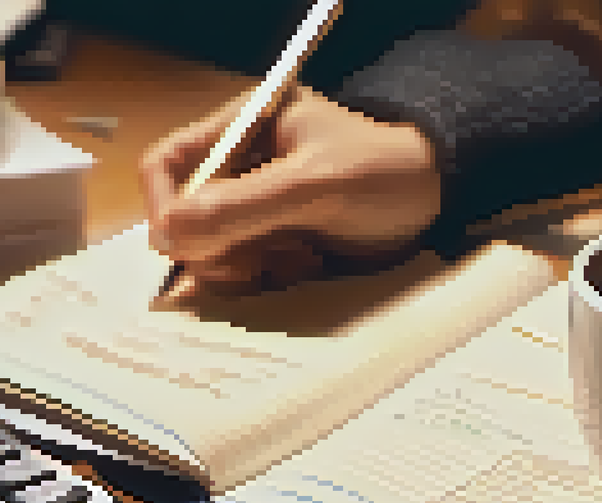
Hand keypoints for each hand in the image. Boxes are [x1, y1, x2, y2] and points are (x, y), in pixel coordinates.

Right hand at [140, 85, 442, 295]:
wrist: (437, 201)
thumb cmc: (383, 173)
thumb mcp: (314, 186)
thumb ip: (242, 206)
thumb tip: (169, 233)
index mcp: (241, 127)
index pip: (167, 162)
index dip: (164, 204)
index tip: (181, 244)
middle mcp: (239, 165)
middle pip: (183, 216)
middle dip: (212, 245)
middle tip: (256, 261)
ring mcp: (255, 206)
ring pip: (208, 250)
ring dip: (242, 266)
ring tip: (295, 259)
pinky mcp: (273, 240)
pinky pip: (240, 270)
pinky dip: (264, 278)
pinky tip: (304, 266)